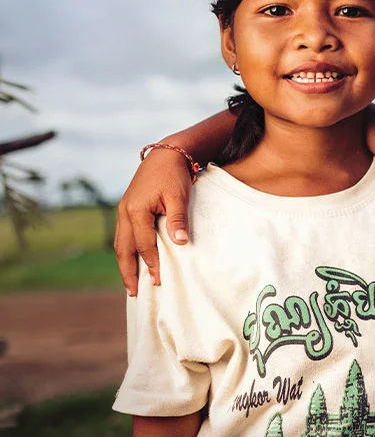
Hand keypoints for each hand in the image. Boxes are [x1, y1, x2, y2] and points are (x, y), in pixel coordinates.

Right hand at [114, 149, 194, 294]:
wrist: (165, 155)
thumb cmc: (174, 175)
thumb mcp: (179, 196)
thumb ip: (178, 219)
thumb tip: (180, 242)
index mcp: (136, 210)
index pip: (144, 245)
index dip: (152, 264)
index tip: (159, 281)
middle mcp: (125, 212)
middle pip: (123, 250)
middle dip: (128, 272)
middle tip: (134, 293)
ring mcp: (123, 210)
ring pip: (120, 244)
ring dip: (125, 264)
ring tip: (130, 284)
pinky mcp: (127, 209)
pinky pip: (123, 236)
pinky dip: (126, 251)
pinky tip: (132, 261)